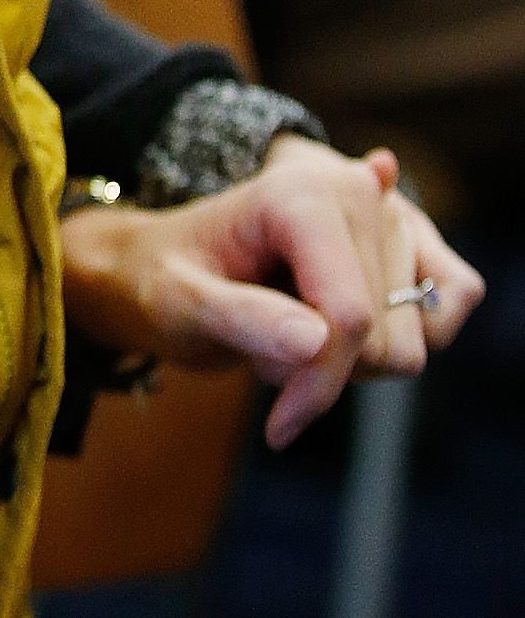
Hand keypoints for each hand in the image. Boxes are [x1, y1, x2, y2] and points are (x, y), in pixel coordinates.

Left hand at [58, 136, 483, 450]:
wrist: (170, 263)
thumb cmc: (165, 280)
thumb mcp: (180, 304)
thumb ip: (242, 320)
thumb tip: (316, 342)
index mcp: (298, 196)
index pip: (347, 316)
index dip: (316, 384)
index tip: (279, 423)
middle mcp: (356, 193)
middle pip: (382, 340)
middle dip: (322, 370)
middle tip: (264, 348)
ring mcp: (390, 214)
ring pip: (411, 344)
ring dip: (349, 362)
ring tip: (289, 330)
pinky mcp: (411, 241)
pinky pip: (453, 303)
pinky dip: (397, 340)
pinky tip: (336, 325)